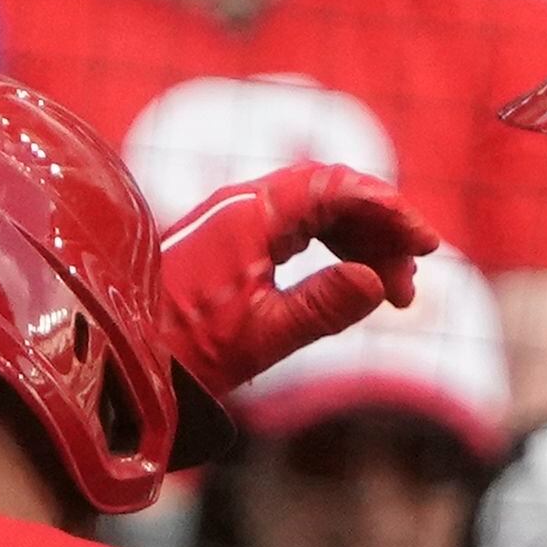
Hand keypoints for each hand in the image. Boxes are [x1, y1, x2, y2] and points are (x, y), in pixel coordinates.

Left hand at [159, 164, 441, 396]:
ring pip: (319, 212)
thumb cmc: (183, 350)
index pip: (335, 187)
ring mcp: (237, 222)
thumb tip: (376, 283)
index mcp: (249, 215)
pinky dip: (334, 252)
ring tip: (391, 293)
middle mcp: (242, 206)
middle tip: (410, 280)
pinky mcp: (234, 243)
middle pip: (332, 193)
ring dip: (362, 244)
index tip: (426, 244)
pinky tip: (353, 284)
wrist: (121, 360)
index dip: (389, 210)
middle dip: (381, 231)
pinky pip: (298, 230)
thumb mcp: (261, 337)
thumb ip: (321, 307)